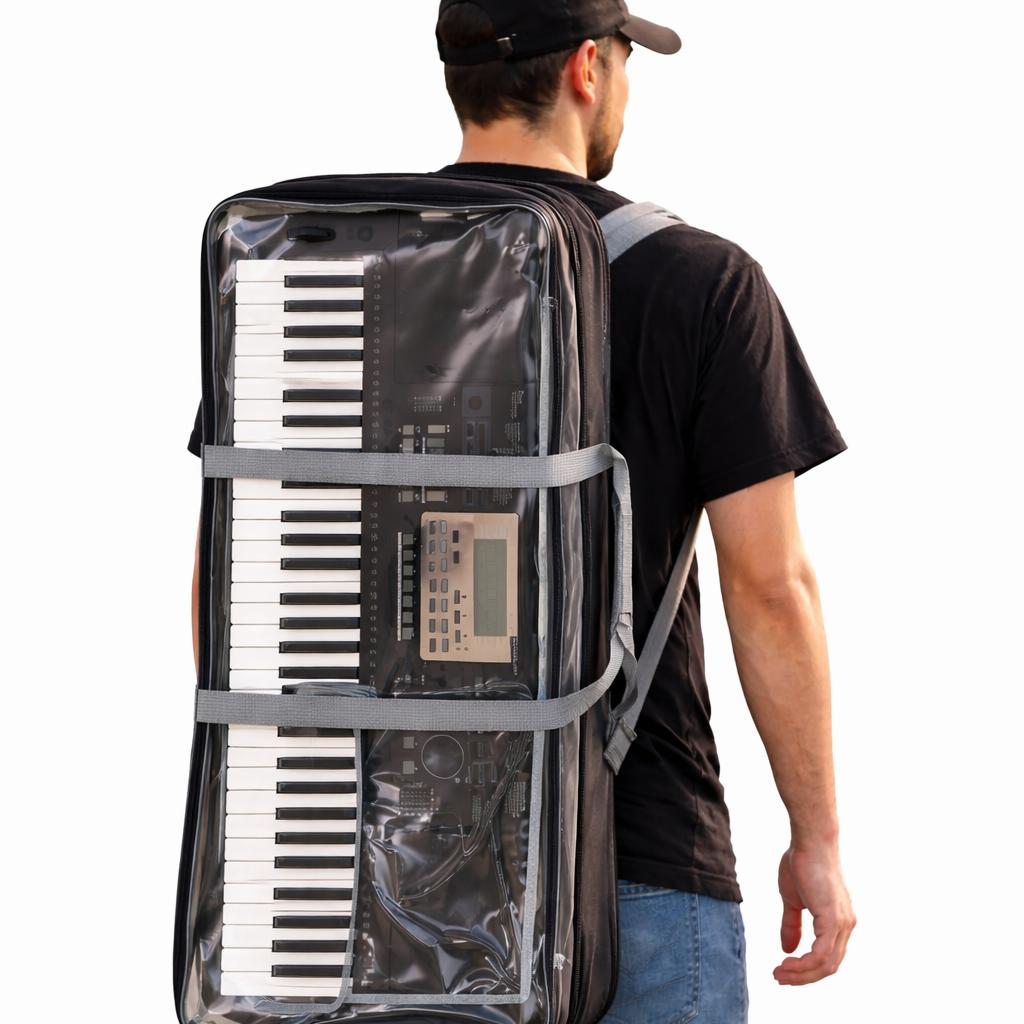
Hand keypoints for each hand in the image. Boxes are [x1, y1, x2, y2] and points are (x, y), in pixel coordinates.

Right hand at [774, 841, 855, 984]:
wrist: (810, 841)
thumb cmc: (801, 863)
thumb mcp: (793, 900)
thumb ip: (792, 924)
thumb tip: (787, 949)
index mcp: (838, 921)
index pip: (827, 957)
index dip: (806, 969)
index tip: (783, 970)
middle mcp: (846, 926)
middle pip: (828, 967)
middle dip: (803, 977)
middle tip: (778, 977)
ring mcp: (842, 924)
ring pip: (826, 965)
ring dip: (801, 974)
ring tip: (779, 973)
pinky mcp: (834, 920)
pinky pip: (822, 955)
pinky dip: (805, 965)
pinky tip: (787, 963)